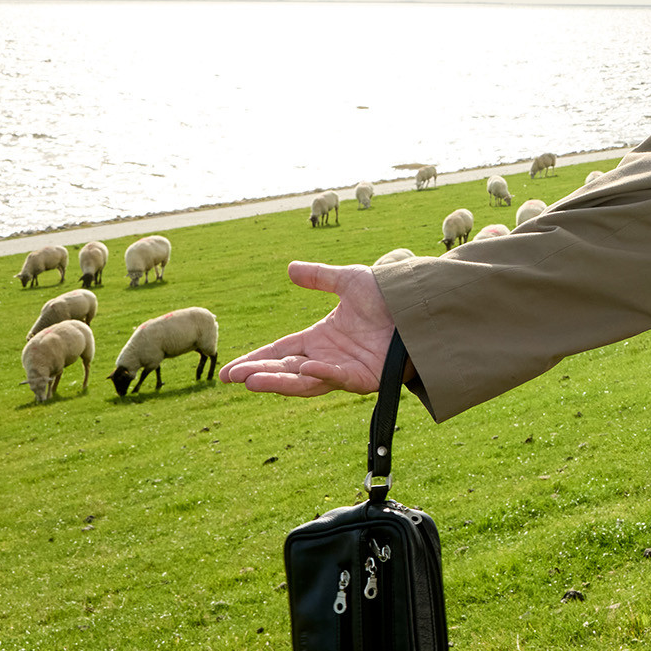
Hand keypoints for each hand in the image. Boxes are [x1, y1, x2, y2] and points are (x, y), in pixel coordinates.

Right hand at [218, 260, 396, 395]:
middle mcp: (327, 357)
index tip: (229, 372)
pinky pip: (339, 378)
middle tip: (231, 378)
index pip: (280, 352)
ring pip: (306, 380)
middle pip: (286, 370)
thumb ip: (320, 277)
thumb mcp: (348, 281)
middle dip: (259, 374)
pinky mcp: (366, 378)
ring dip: (280, 381)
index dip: (255, 361)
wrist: (421, 302)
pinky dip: (322, 373)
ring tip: (251, 381)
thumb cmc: (389, 294)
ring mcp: (345, 370)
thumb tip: (290, 268)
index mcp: (320, 338)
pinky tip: (305, 367)